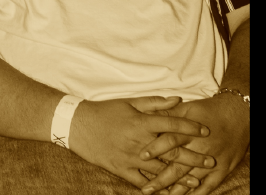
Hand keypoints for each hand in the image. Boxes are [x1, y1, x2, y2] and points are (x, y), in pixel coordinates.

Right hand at [70, 96, 212, 190]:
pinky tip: (167, 191)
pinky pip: (141, 182)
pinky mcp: (120, 168)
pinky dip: (155, 188)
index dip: (190, 127)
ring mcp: (130, 157)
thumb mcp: (128, 102)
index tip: (204, 131)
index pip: (172, 125)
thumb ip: (154, 103)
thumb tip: (177, 100)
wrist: (76, 125)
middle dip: (193, 157)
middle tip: (210, 161)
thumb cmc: (103, 111)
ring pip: (160, 170)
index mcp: (141, 122)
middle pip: (171, 151)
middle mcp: (138, 141)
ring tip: (196, 181)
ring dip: (179, 176)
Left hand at [137, 96, 248, 194]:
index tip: (141, 157)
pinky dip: (198, 193)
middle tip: (146, 189)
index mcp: (190, 132)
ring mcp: (213, 160)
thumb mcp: (187, 108)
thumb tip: (145, 114)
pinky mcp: (223, 169)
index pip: (170, 140)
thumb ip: (166, 113)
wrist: (239, 116)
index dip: (155, 148)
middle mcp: (201, 148)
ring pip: (192, 178)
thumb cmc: (209, 110)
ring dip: (177, 189)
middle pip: (179, 166)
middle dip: (161, 178)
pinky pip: (210, 185)